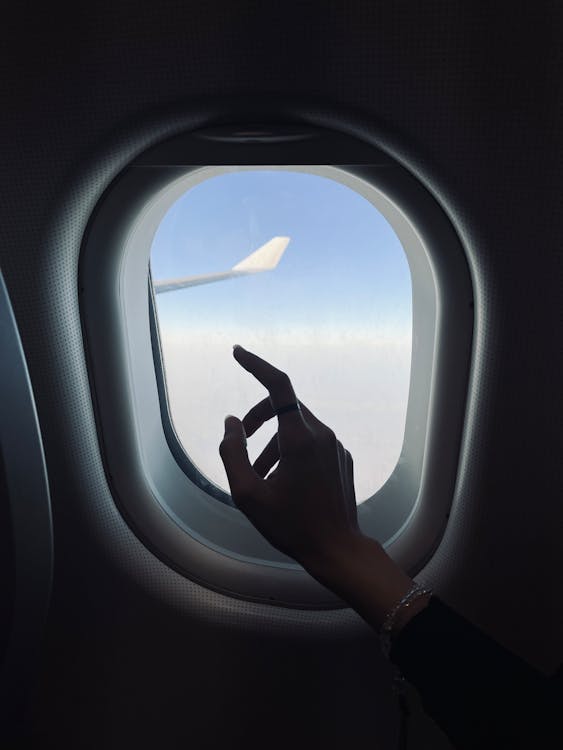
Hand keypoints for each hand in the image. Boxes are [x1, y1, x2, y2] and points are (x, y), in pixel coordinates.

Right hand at [219, 345, 361, 568]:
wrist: (337, 549)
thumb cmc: (291, 525)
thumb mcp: (248, 494)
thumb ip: (232, 452)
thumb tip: (231, 422)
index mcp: (299, 439)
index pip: (278, 385)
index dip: (256, 365)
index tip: (238, 353)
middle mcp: (322, 434)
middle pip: (284, 407)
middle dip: (257, 417)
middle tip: (239, 441)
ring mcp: (336, 446)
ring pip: (297, 426)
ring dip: (272, 440)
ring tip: (258, 474)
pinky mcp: (342, 458)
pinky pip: (312, 441)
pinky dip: (291, 450)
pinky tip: (282, 481)